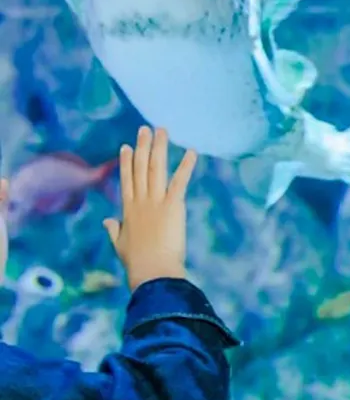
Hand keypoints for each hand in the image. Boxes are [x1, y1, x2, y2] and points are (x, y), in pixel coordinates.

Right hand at [103, 126, 197, 291]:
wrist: (152, 270)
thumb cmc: (137, 262)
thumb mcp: (120, 244)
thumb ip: (114, 230)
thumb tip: (107, 221)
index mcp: (129, 210)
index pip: (127, 180)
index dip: (127, 162)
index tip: (127, 146)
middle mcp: (141, 201)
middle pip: (141, 168)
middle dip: (143, 147)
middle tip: (145, 129)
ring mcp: (156, 201)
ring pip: (157, 168)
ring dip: (160, 148)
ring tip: (162, 131)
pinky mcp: (173, 205)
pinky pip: (180, 181)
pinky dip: (186, 166)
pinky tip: (192, 152)